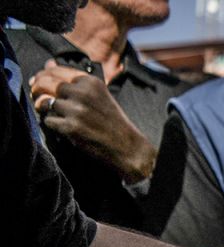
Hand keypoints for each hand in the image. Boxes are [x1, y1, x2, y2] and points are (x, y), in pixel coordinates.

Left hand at [30, 61, 156, 183]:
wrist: (127, 147)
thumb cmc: (113, 121)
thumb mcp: (99, 94)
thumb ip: (74, 80)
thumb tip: (49, 63)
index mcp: (90, 82)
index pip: (55, 70)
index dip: (43, 75)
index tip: (39, 81)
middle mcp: (83, 93)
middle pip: (46, 83)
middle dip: (37, 89)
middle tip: (36, 95)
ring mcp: (76, 111)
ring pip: (46, 103)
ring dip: (46, 109)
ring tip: (56, 114)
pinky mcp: (71, 128)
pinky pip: (49, 121)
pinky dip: (53, 125)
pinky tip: (64, 127)